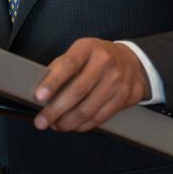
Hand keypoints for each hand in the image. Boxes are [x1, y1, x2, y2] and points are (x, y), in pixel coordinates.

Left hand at [32, 38, 148, 132]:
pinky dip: (82, 126)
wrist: (133, 62)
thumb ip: (61, 66)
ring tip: (55, 125)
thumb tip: (41, 88)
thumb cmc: (99, 57)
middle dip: (55, 110)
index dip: (52, 82)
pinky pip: (99, 118)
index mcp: (89, 48)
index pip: (68, 65)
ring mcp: (116, 81)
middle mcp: (104, 63)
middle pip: (77, 91)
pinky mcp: (123, 98)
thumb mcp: (81, 51)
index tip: (39, 96)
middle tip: (41, 120)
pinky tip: (73, 126)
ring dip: (67, 122)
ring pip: (88, 109)